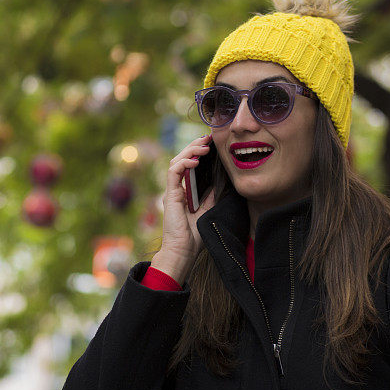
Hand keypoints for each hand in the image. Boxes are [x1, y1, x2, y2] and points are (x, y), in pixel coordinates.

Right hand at [153, 133, 216, 285]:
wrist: (183, 250)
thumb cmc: (195, 235)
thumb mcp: (208, 209)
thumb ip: (211, 194)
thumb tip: (220, 180)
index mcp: (185, 190)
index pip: (190, 164)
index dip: (199, 152)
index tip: (212, 144)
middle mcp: (177, 188)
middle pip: (182, 159)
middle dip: (195, 146)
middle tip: (209, 138)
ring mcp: (172, 190)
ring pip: (177, 161)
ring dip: (191, 151)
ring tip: (204, 146)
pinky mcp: (170, 194)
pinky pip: (174, 172)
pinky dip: (184, 163)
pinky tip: (196, 160)